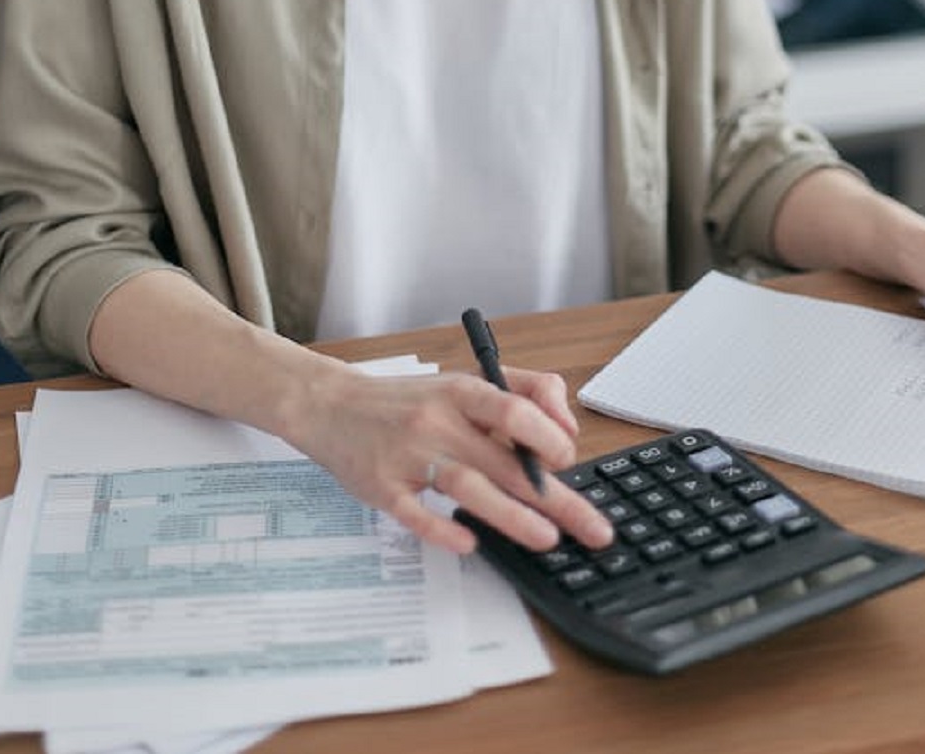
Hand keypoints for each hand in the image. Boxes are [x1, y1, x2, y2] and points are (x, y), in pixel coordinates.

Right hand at [284, 362, 614, 555]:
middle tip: (593, 529)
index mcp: (462, 392)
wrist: (332, 405)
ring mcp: (407, 455)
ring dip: (511, 516)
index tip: (568, 462)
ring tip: (547, 539)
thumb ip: (525, 391)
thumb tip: (568, 430)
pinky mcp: (381, 487)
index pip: (516, 411)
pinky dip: (441, 529)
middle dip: (557, 498)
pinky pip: (414, 513)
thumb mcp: (466, 381)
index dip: (550, 438)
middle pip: (505, 461)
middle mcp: (437, 421)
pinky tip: (468, 544)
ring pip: (466, 486)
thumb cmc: (410, 400)